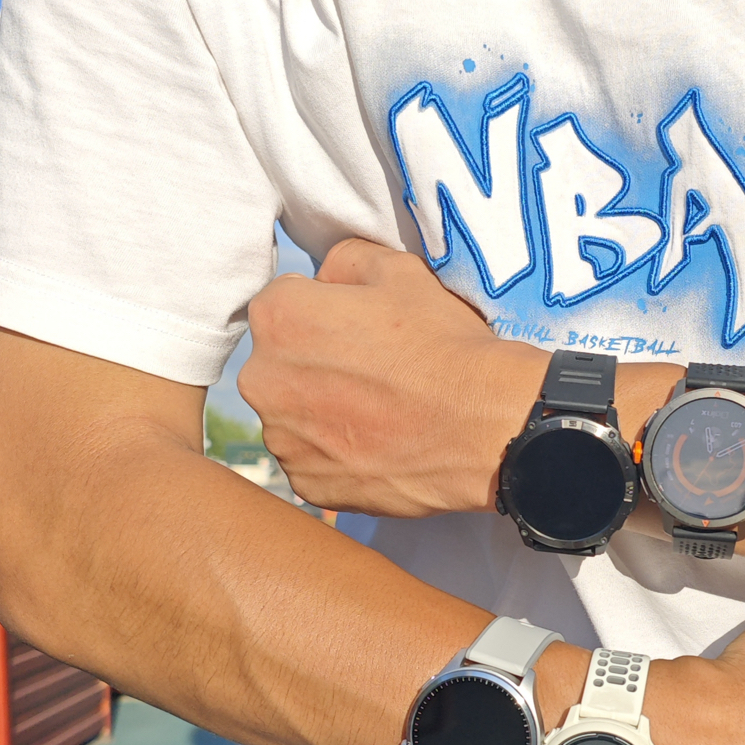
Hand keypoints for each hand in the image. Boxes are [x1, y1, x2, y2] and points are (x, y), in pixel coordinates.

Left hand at [239, 241, 546, 514]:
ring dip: (323, 411)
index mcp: (277, 318)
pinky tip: (378, 446)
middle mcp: (262, 380)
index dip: (325, 311)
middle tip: (373, 372)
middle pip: (280, 363)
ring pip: (294, 415)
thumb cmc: (443, 345)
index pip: (283, 303)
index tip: (361, 328)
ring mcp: (282, 439)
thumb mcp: (401, 271)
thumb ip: (346, 261)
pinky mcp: (306, 484)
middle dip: (315, 363)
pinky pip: (313, 461)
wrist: (483, 427)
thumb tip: (325, 278)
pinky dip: (338, 455)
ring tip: (379, 412)